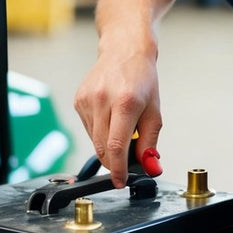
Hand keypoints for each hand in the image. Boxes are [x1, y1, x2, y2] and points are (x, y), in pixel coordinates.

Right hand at [73, 48, 161, 186]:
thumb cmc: (142, 80)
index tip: (121, 181)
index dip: (118, 169)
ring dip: (107, 145)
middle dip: (113, 162)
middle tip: (124, 164)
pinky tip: (109, 117)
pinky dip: (99, 132)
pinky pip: (88, 128)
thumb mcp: (154, 112)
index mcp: (125, 103)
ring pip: (93, 140)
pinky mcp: (78, 100)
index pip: (116, 147)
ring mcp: (87, 100)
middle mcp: (102, 100)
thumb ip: (150, 143)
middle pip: (102, 148)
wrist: (125, 51)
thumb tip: (150, 169)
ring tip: (121, 128)